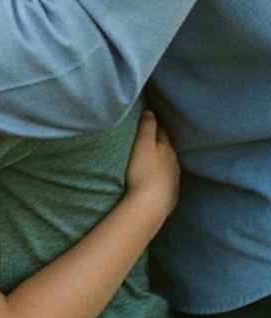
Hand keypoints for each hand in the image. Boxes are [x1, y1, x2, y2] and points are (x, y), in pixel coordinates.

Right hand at [124, 109, 180, 225]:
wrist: (150, 205)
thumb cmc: (143, 171)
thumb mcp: (143, 144)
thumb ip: (147, 127)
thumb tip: (150, 112)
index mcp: (167, 148)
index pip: (162, 131)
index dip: (155, 124)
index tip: (149, 119)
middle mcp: (174, 163)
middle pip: (168, 148)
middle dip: (161, 142)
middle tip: (150, 138)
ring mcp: (174, 180)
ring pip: (170, 165)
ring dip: (163, 161)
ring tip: (153, 159)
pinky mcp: (171, 195)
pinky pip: (168, 182)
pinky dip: (163, 177)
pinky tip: (157, 181)